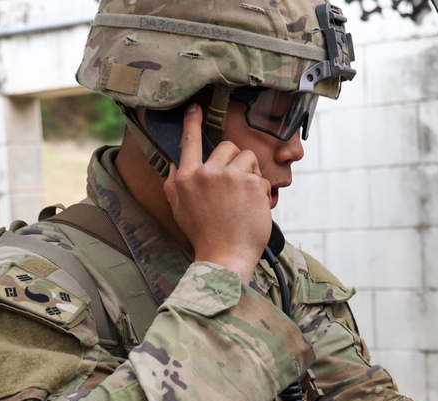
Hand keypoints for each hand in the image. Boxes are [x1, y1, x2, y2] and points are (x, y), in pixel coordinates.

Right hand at [163, 104, 272, 282]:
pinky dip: (261, 192)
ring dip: (250, 173)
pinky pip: (262, 177)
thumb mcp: (179, 209)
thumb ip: (175, 184)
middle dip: (234, 161)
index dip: (192, 123)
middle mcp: (207, 174)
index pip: (189, 142)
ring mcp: (232, 178)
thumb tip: (176, 163)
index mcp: (186, 178)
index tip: (195, 108)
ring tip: (245, 196)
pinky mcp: (253, 185)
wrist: (225, 257)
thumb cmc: (203, 235)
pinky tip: (253, 208)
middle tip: (235, 184)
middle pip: (227, 146)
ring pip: (248, 157)